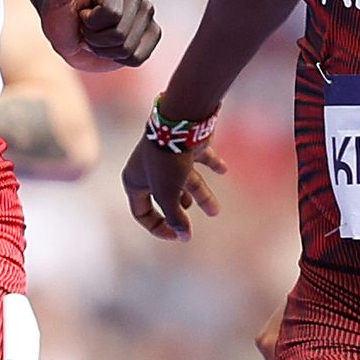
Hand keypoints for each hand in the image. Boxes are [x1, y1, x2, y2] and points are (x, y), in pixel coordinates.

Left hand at [46, 0, 160, 66]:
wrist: (67, 30)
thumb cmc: (60, 11)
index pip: (111, 13)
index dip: (90, 22)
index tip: (82, 14)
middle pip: (119, 34)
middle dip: (95, 38)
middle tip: (87, 28)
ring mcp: (147, 10)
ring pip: (128, 49)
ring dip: (104, 50)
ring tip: (96, 36)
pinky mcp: (153, 32)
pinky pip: (139, 58)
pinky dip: (119, 59)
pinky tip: (110, 46)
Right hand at [123, 126, 225, 240]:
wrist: (180, 122)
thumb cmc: (167, 161)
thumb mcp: (168, 195)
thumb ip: (176, 218)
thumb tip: (185, 237)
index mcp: (135, 182)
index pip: (142, 213)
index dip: (158, 227)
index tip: (178, 235)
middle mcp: (149, 170)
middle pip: (166, 198)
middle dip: (181, 210)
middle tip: (191, 218)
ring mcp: (169, 157)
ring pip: (185, 182)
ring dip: (201, 196)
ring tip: (215, 210)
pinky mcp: (186, 146)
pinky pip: (201, 159)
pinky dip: (213, 164)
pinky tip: (224, 170)